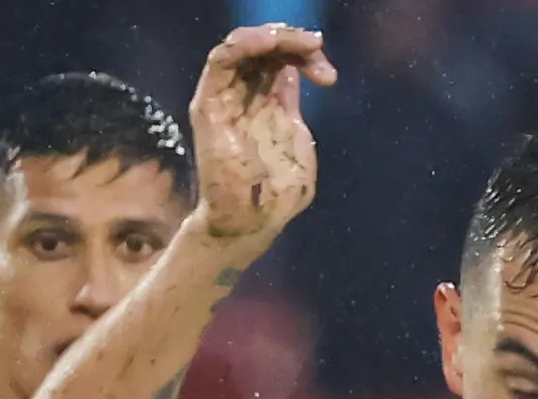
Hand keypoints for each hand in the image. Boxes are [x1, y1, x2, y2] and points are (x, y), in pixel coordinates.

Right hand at [185, 24, 334, 267]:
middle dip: (292, 40)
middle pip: (263, 48)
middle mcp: (245, 94)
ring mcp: (225, 98)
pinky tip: (266, 43)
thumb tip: (296, 72)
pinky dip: (242, 45)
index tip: (329, 75)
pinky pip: (220, 62)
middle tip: (316, 46)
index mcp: (268, 102)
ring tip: (298, 41)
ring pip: (241, 46)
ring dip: (271, 36)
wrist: (252, 223)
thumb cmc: (276, 195)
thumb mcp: (298, 145)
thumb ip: (293, 109)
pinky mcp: (208, 106)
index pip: (281, 60)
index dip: (305, 56)